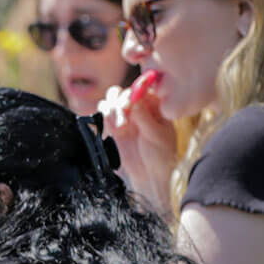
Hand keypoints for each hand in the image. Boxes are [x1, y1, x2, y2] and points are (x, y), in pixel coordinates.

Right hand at [101, 82, 176, 215]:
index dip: (136, 90)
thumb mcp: (157, 135)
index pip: (142, 88)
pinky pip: (102, 113)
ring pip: (111, 100)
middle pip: (124, 92)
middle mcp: (138, 108)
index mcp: (155, 106)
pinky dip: (105, 117)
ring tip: (120, 127)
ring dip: (112, 110)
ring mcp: (124, 116)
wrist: (149, 175)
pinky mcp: (112, 126)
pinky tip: (115, 130)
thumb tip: (135, 99)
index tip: (133, 100)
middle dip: (121, 102)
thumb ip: (145, 117)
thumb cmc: (161, 155)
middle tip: (124, 114)